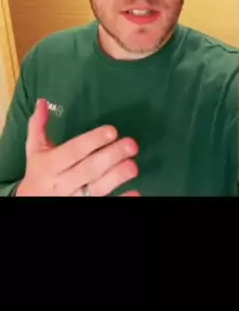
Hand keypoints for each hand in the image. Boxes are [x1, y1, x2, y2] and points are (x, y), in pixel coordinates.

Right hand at [16, 99, 139, 196]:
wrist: (31, 206)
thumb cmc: (37, 174)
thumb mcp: (34, 151)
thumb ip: (38, 126)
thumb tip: (43, 101)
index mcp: (49, 165)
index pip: (72, 151)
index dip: (92, 141)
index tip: (112, 131)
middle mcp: (61, 184)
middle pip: (89, 169)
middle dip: (112, 156)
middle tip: (131, 145)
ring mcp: (74, 199)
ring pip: (98, 189)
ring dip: (118, 177)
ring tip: (133, 165)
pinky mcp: (85, 209)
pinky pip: (105, 206)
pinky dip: (120, 200)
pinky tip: (135, 192)